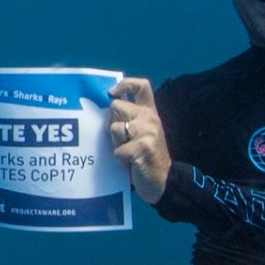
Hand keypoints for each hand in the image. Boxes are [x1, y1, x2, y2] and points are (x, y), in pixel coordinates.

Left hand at [109, 77, 169, 204]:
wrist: (162, 180)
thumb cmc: (144, 156)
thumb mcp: (139, 133)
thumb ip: (127, 119)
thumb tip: (102, 110)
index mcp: (149, 112)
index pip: (141, 86)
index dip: (125, 84)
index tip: (112, 93)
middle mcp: (150, 118)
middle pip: (116, 107)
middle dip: (111, 124)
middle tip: (122, 141)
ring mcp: (149, 131)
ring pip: (114, 128)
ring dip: (116, 144)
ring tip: (127, 154)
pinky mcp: (144, 147)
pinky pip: (118, 150)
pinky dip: (120, 160)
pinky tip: (131, 164)